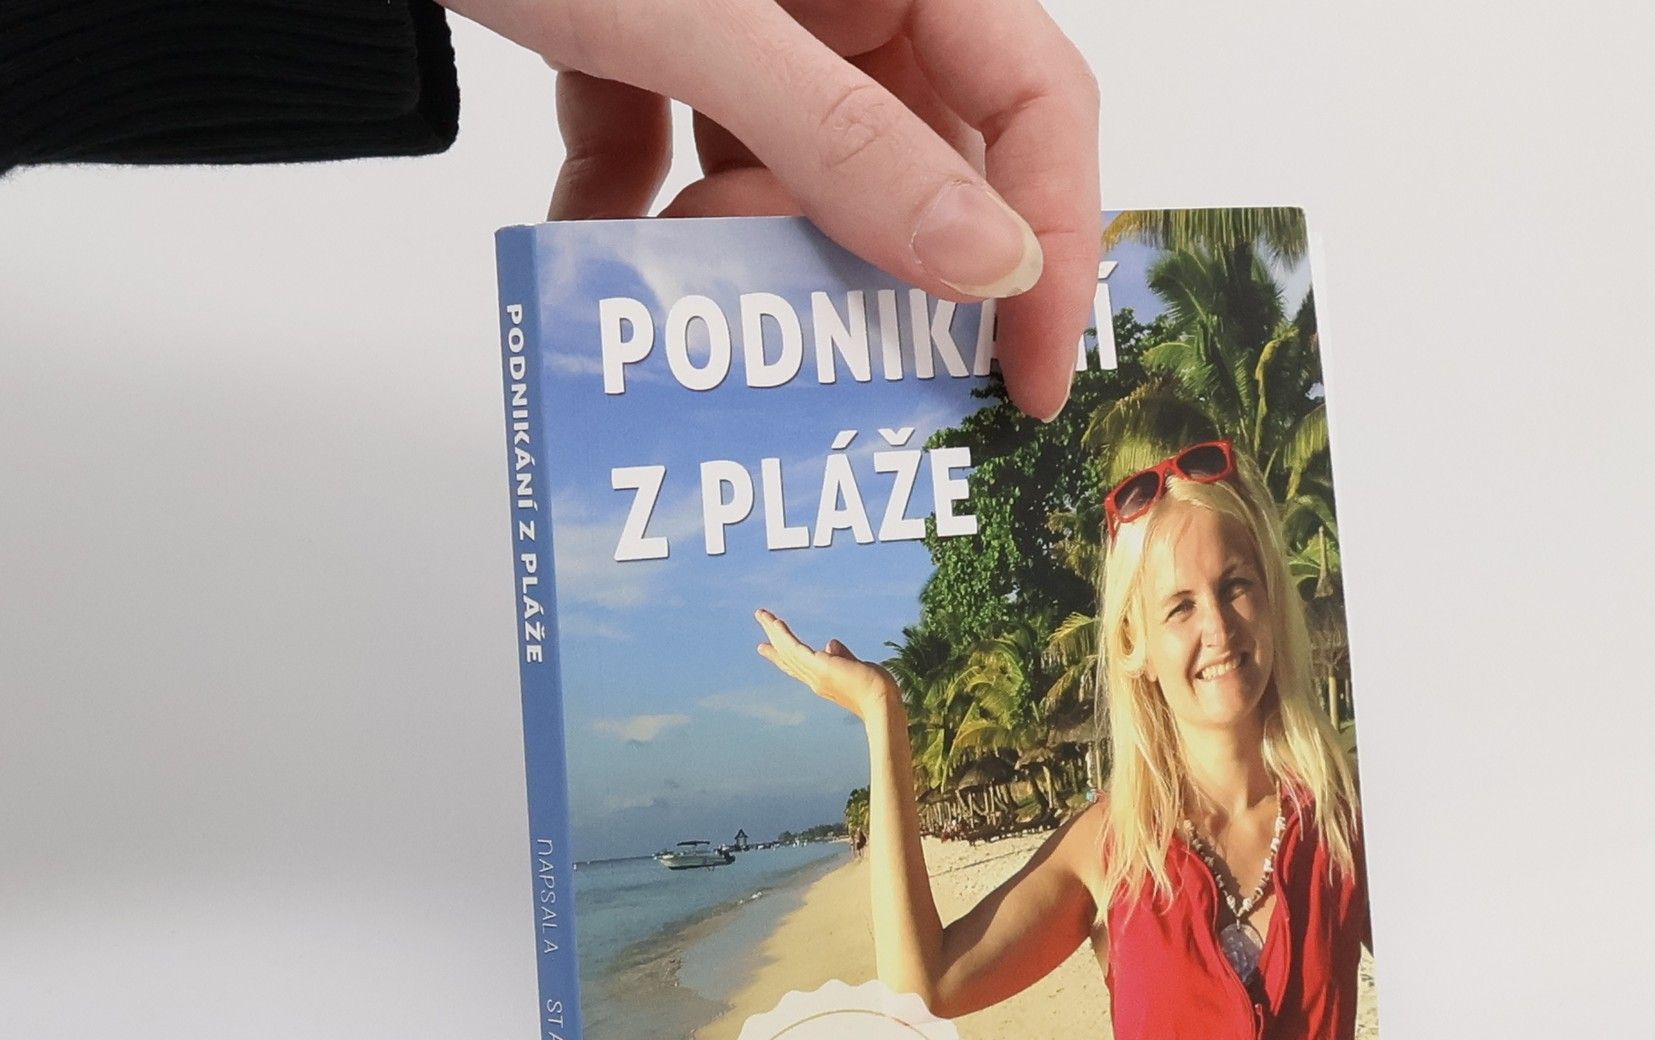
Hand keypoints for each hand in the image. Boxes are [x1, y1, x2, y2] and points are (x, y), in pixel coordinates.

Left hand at [444, 0, 1099, 420]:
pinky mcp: (647, 28)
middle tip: (821, 352)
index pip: (1036, 105)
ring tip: (675, 269)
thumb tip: (988, 270)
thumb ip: (848, 143)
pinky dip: (636, 205)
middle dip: (861, 264)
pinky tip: (590, 233)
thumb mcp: (705, 20)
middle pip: (915, 156)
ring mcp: (745, 5)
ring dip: (740, 247)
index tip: (1029, 379)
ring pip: (794, 170)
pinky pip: (678, 143)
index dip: (1054, 248)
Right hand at [755, 611, 897, 724]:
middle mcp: (814, 680)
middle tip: (761, 623)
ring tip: (761, 614)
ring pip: (788, 649)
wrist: (882, 704)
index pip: (799, 666)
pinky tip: (776, 622)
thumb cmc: (877, 691)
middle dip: (773, 639)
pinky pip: (795, 648)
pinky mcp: (819, 666)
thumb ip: (843, 656)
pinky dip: (783, 635)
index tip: (769, 646)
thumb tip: (830, 642)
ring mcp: (815, 674)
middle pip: (788, 657)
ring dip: (774, 630)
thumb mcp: (857, 668)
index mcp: (824, 681)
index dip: (783, 655)